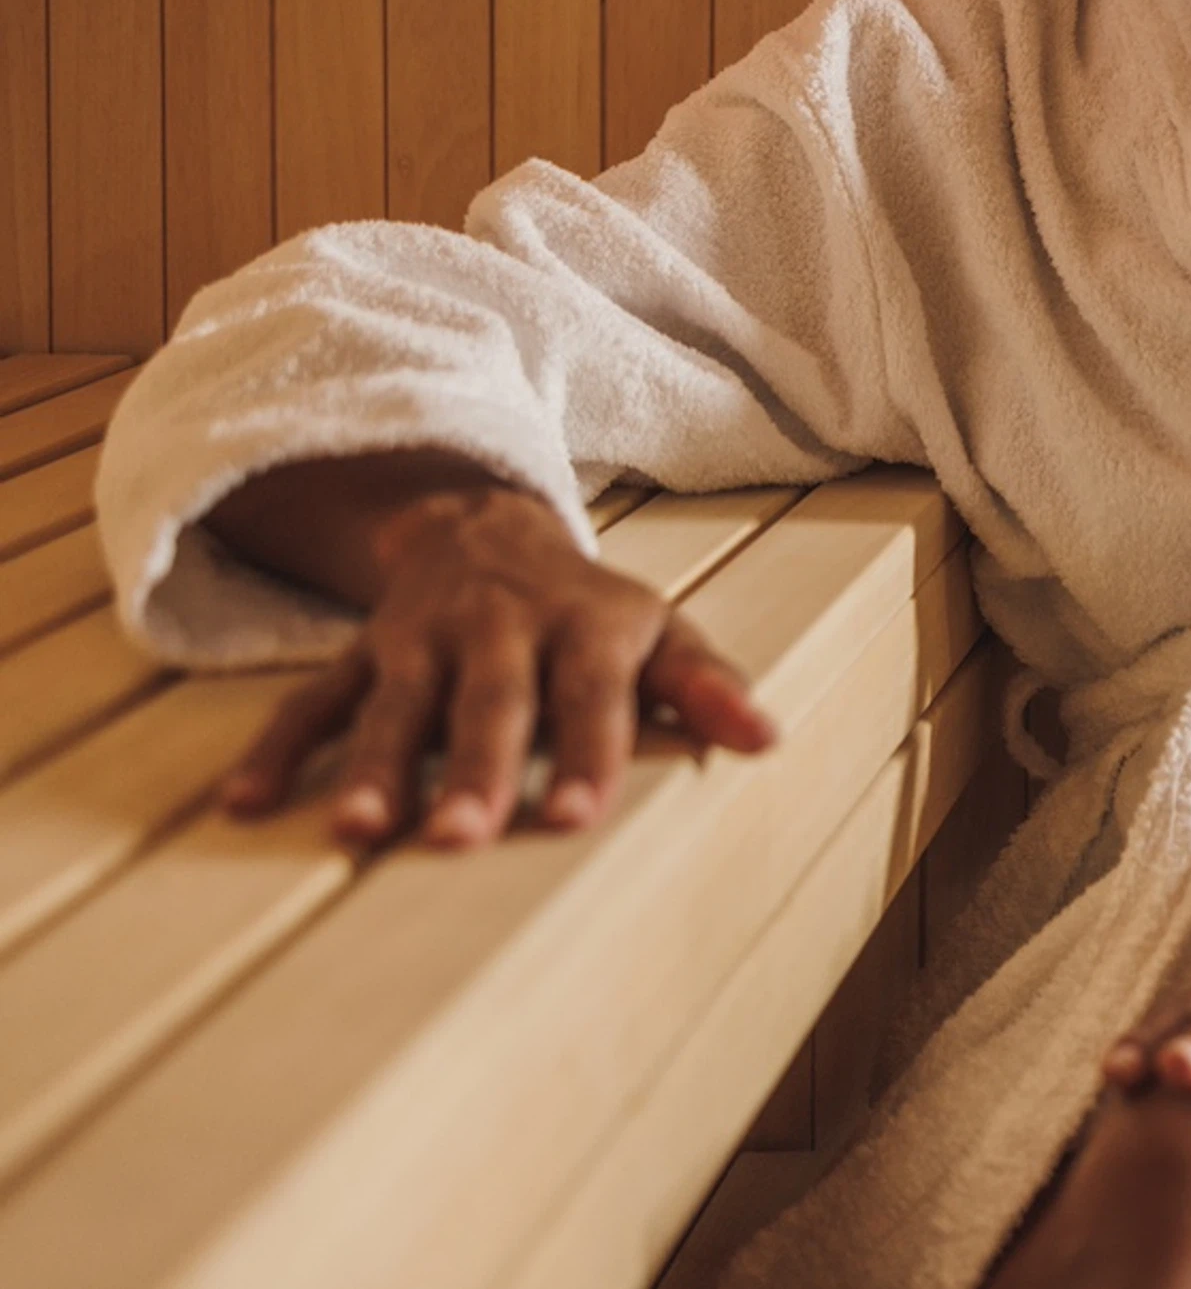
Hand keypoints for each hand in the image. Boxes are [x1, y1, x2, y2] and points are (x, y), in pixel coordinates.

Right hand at [219, 483, 774, 849]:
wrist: (487, 528)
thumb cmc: (592, 612)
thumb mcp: (660, 631)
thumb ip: (706, 685)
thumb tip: (767, 739)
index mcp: (585, 627)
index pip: (592, 694)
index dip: (586, 754)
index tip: (573, 818)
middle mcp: (501, 630)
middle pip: (490, 705)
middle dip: (476, 771)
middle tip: (461, 838)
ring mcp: (422, 641)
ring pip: (396, 705)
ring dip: (376, 767)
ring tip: (355, 831)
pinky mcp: (361, 653)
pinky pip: (313, 702)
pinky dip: (279, 749)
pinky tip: (247, 804)